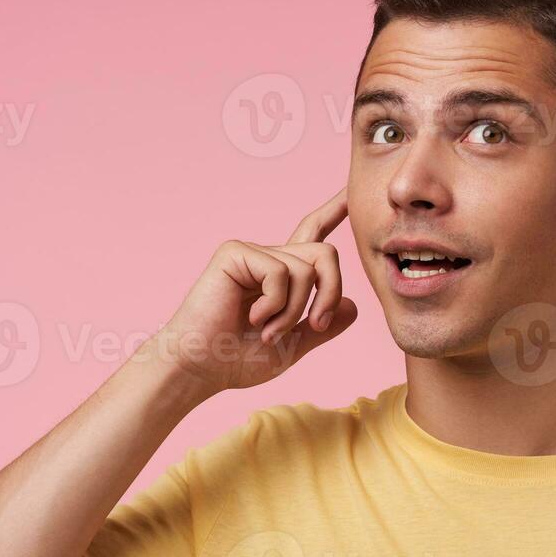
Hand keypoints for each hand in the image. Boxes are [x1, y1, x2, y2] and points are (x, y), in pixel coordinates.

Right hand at [156, 186, 356, 394]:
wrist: (202, 368)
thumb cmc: (237, 360)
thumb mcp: (293, 346)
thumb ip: (322, 327)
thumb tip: (353, 306)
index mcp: (282, 277)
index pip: (313, 235)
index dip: (333, 210)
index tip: (349, 188)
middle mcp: (269, 259)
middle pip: (325, 255)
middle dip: (331, 292)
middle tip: (314, 326)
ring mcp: (252, 253)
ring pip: (307, 269)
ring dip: (295, 311)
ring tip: (268, 331)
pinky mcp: (236, 253)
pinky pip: (280, 273)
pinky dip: (275, 305)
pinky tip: (253, 318)